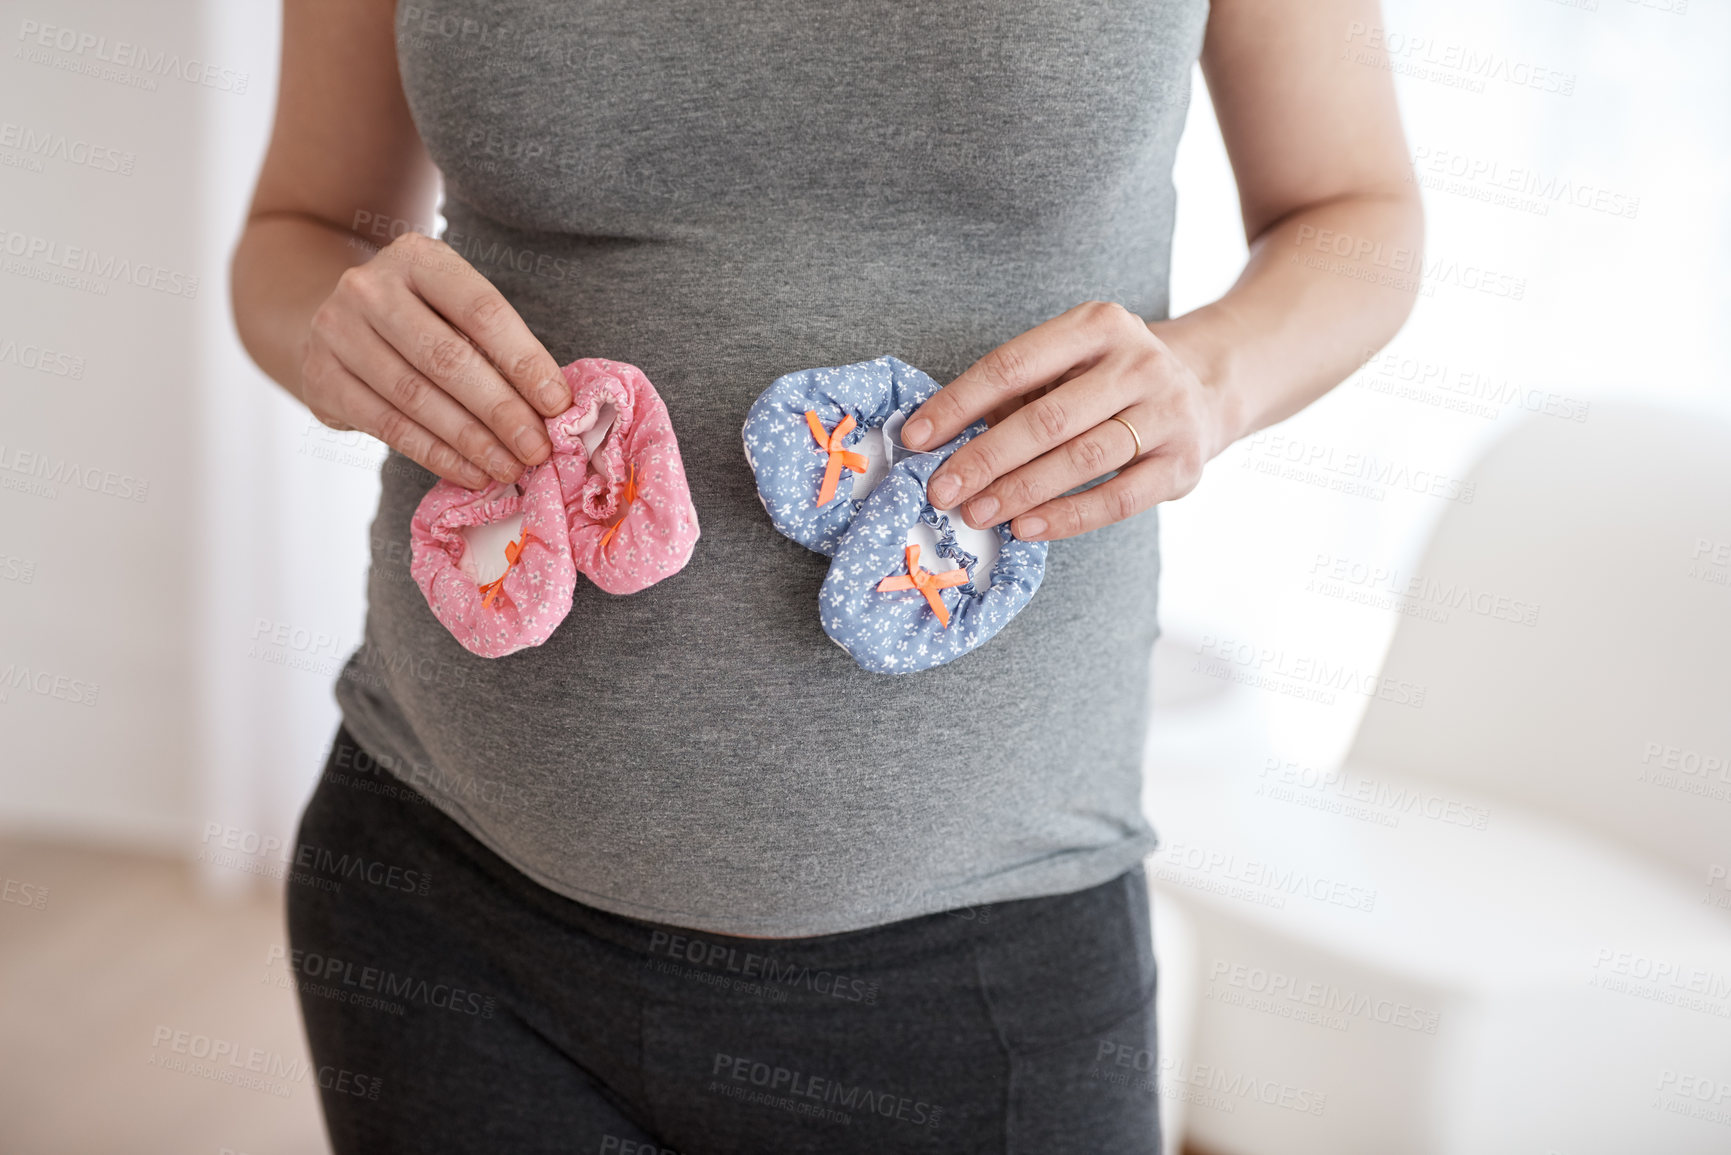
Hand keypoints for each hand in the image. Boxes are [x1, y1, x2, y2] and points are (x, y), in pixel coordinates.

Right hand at [299, 231, 571, 488]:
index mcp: (418, 257)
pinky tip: (471, 473)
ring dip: (472, 441)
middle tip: (538, 449)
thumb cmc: (417, 319)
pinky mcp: (320, 377)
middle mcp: (370, 287)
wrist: (332, 322)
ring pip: (417, 397)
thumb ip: (495, 344)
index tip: (559, 405)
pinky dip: (436, 455)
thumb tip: (551, 407)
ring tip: (510, 467)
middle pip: (448, 359)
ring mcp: (337, 331)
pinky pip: (389, 426)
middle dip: (501, 411)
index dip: (525, 361)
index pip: (482, 312)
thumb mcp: (452, 307)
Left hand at [900, 301, 1233, 540]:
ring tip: (976, 513)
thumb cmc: (1109, 379)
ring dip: (1020, 491)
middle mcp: (1139, 362)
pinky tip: (1026, 527)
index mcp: (1098, 324)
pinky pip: (1117, 499)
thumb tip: (942, 441)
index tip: (916, 437)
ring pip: (1082, 459)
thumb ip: (1016, 392)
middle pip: (1048, 418)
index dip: (959, 403)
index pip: (1013, 364)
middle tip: (942, 489)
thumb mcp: (1069, 362)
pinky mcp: (1183, 463)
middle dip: (986, 458)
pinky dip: (1067, 517)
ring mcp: (1168, 412)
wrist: (1207, 386)